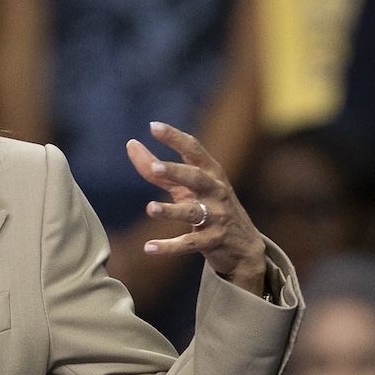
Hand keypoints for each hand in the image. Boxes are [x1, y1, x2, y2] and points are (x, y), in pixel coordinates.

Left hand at [127, 122, 266, 296]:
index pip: (194, 150)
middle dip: (177, 172)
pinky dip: (169, 247)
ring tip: (150, 209)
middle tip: (155, 168)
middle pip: (196, 178)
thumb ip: (157, 170)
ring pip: (193, 212)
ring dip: (171, 211)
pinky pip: (189, 243)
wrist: (243, 247)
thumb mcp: (186, 187)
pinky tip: (149, 248)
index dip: (175, 138)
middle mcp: (216, 192)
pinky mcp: (213, 241)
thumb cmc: (208, 207)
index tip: (153, 126)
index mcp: (210, 173)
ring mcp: (217, 217)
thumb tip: (130, 144)